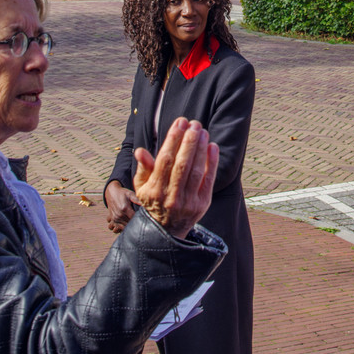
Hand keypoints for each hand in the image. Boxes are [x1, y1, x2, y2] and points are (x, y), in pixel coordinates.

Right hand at [104, 180, 139, 233]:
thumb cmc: (122, 193)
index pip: (134, 219)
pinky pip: (117, 228)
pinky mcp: (112, 219)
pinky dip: (122, 227)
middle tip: (139, 221)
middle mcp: (119, 215)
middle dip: (135, 224)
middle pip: (130, 224)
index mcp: (125, 208)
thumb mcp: (130, 194)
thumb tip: (144, 204)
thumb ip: (137, 199)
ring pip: (124, 227)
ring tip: (133, 223)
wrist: (111, 192)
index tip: (142, 218)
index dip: (139, 219)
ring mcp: (115, 218)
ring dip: (128, 227)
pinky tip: (125, 224)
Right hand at [133, 117, 218, 239]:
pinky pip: (208, 180)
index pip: (164, 160)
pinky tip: (212, 146)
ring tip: (203, 131)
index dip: (173, 139)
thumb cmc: (154, 201)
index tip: (179, 123)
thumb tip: (140, 151)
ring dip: (200, 149)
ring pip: (196, 171)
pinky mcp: (202, 204)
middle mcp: (171, 196)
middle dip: (189, 141)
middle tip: (194, 124)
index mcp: (154, 190)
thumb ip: (143, 168)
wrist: (167, 230)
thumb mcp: (142, 187)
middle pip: (182, 164)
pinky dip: (212, 162)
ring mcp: (188, 201)